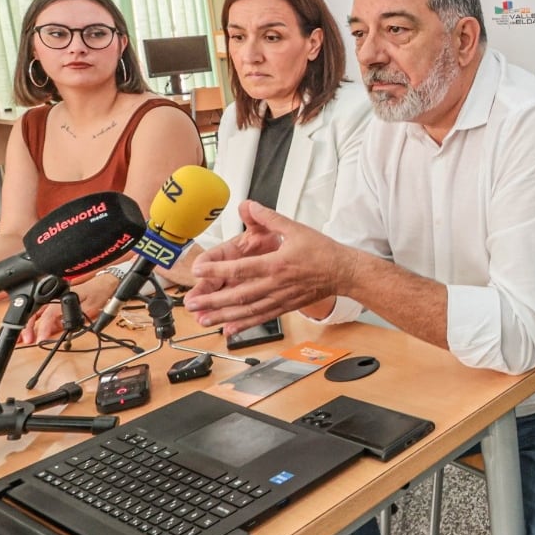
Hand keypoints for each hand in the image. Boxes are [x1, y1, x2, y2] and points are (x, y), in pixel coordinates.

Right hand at [21, 271, 119, 343]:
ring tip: (25, 338)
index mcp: (61, 298)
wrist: (104, 285)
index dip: (43, 328)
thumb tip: (63, 326)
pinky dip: (38, 325)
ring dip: (30, 326)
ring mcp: (55, 301)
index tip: (39, 339)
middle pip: (36, 313)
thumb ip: (75, 317)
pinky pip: (45, 316)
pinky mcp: (57, 305)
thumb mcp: (89, 308)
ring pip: (37, 314)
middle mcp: (55, 299)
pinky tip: (34, 333)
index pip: (47, 315)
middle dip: (29, 327)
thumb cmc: (97, 293)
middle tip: (26, 339)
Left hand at [185, 201, 346, 333]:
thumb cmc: (322, 252)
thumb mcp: (296, 229)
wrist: (343, 272)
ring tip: (203, 319)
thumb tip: (250, 206)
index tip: (200, 271)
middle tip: (192, 303)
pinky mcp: (284, 307)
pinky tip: (229, 329)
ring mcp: (280, 299)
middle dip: (213, 301)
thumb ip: (270, 218)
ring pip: (247, 311)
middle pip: (239, 296)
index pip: (241, 269)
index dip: (218, 271)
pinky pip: (261, 318)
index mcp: (276, 264)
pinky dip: (244, 325)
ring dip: (223, 316)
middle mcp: (276, 285)